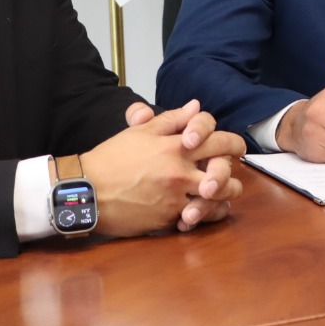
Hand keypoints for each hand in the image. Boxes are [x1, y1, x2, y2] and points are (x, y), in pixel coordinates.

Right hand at [124, 100, 242, 229]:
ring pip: (217, 198)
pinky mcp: (168, 218)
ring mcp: (175, 198)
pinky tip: (203, 210)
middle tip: (232, 172)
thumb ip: (171, 119)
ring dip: (224, 196)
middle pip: (224, 171)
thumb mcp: (140, 132)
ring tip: (221, 194)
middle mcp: (179, 173)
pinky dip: (204, 215)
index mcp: (175, 147)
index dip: (233, 142)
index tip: (236, 146)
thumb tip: (195, 106)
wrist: (87, 191)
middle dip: (232, 171)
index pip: (218, 140)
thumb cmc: (111, 159)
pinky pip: (198, 218)